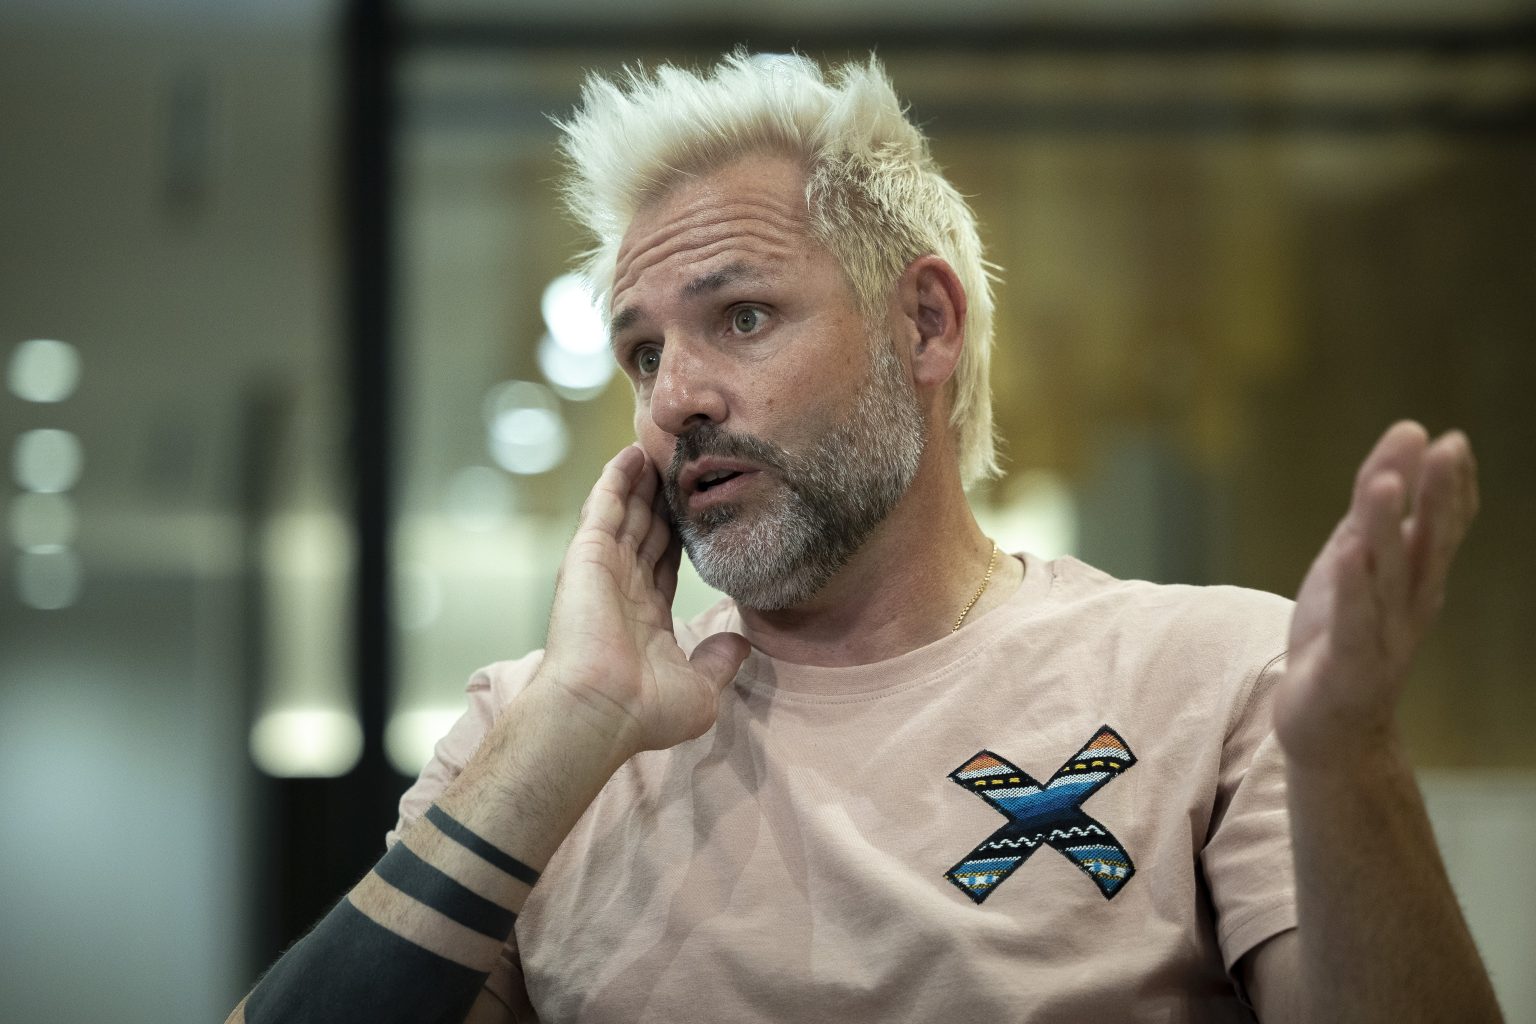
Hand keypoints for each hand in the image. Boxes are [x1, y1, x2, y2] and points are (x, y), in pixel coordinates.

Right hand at [534, 445, 749, 756]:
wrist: (602, 711)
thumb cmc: (644, 711)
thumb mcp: (700, 690)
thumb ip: (720, 661)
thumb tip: (742, 643)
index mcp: (645, 617)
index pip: (665, 564)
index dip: (679, 535)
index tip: (695, 510)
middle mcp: (622, 590)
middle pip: (645, 532)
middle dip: (659, 501)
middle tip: (676, 466)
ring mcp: (602, 571)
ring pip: (626, 513)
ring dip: (639, 483)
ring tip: (655, 449)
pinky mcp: (587, 556)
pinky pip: (604, 508)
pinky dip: (615, 480)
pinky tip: (630, 456)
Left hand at [1273, 421, 1479, 767]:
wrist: (1331, 731)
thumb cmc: (1342, 636)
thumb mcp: (1353, 564)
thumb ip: (1371, 512)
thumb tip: (1398, 452)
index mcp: (1414, 581)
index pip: (1443, 528)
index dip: (1451, 487)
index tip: (1453, 441)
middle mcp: (1409, 606)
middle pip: (1428, 544)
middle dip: (1438, 496)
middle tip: (1447, 446)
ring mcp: (1383, 637)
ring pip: (1387, 576)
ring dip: (1387, 529)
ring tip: (1385, 483)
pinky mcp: (1348, 665)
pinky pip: (1353, 622)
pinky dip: (1351, 587)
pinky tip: (1347, 553)